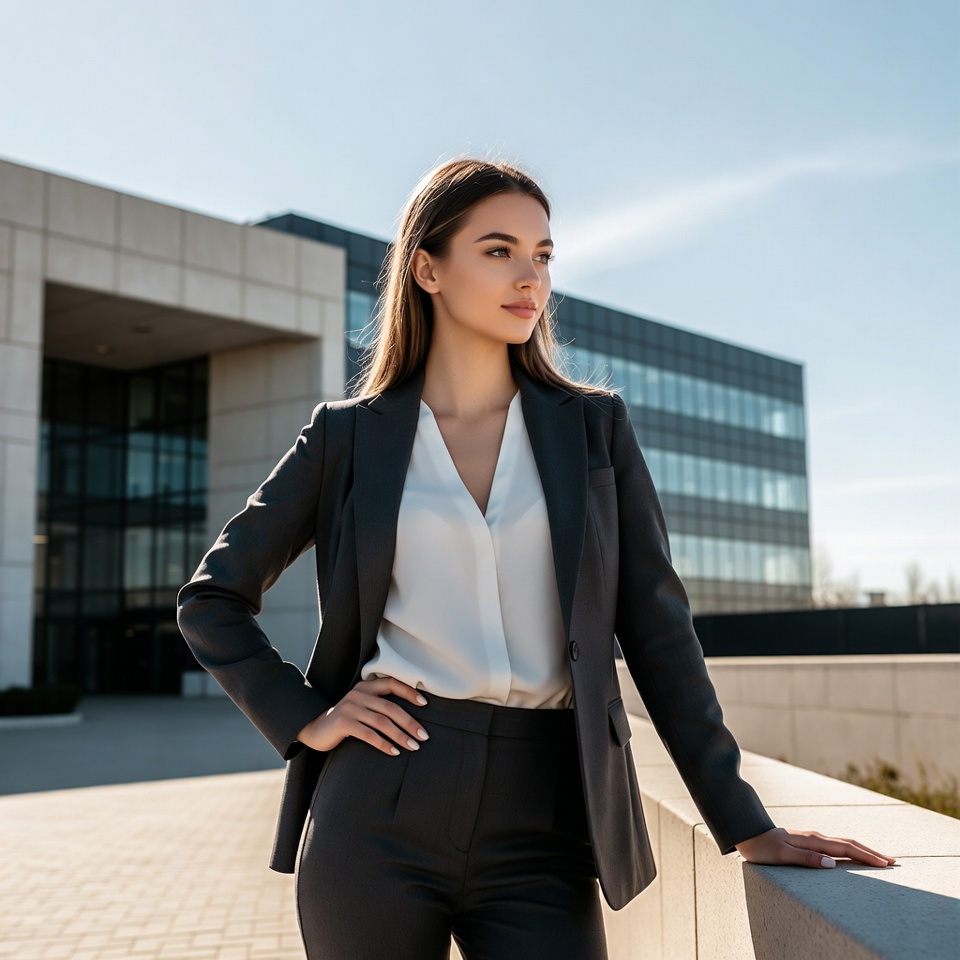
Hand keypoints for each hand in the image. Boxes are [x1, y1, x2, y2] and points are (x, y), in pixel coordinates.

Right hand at [296, 676, 429, 755]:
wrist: (315, 729)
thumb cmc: (346, 720)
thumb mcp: (362, 707)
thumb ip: (379, 706)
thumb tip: (411, 719)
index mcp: (366, 686)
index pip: (392, 683)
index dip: (409, 692)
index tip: (425, 704)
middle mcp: (359, 694)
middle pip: (391, 708)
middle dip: (410, 723)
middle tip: (424, 736)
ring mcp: (350, 707)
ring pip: (382, 722)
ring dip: (400, 736)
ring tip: (413, 746)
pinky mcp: (343, 723)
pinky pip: (369, 735)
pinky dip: (384, 744)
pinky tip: (394, 752)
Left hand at [735, 827, 895, 868]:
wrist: (747, 832)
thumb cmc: (762, 847)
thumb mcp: (781, 855)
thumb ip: (805, 859)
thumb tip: (831, 864)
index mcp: (813, 841)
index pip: (846, 848)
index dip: (866, 856)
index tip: (885, 864)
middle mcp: (816, 838)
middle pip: (849, 844)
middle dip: (871, 852)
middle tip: (892, 861)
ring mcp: (813, 839)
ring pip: (844, 843)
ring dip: (862, 850)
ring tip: (879, 858)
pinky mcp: (808, 842)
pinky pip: (835, 846)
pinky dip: (850, 850)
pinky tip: (853, 857)